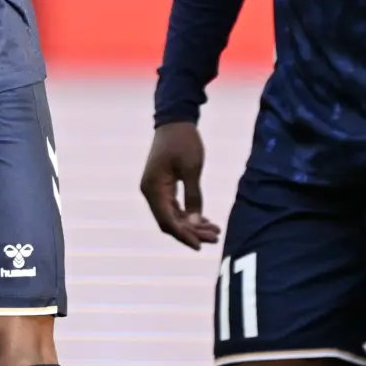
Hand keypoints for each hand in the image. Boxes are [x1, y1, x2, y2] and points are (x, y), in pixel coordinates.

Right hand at [140, 121, 216, 248]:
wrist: (175, 120)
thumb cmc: (184, 141)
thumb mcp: (192, 168)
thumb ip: (193, 196)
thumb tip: (194, 221)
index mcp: (153, 188)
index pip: (167, 221)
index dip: (184, 235)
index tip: (201, 245)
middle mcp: (150, 192)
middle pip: (169, 222)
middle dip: (191, 232)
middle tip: (215, 237)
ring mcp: (155, 189)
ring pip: (172, 216)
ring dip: (192, 225)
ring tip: (214, 231)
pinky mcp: (163, 186)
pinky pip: (174, 207)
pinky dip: (188, 215)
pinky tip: (205, 220)